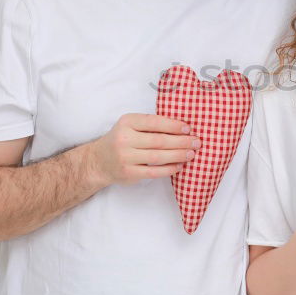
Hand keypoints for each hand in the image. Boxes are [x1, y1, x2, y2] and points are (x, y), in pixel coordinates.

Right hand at [86, 113, 200, 186]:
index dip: (174, 125)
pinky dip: (169, 169)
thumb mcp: (130, 126)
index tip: (188, 128)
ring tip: (191, 154)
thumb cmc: (121, 140)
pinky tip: (179, 166)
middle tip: (197, 142)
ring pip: (158, 156)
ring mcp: (126, 157)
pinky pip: (154, 172)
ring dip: (178, 155)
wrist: (98, 161)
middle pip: (160, 140)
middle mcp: (125, 139)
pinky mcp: (129, 173)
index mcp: (127, 122)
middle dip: (181, 141)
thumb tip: (182, 127)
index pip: (154, 122)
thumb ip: (150, 125)